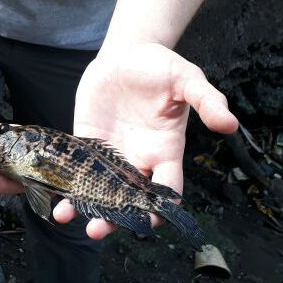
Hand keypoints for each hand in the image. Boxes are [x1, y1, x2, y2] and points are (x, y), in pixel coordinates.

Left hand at [53, 42, 237, 238]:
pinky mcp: (86, 142)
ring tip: (67, 215)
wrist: (127, 53)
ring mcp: (110, 153)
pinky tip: (52, 194)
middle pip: (128, 198)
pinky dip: (65, 181)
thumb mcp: (186, 78)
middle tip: (97, 229)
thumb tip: (230, 124)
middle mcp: (137, 158)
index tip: (148, 223)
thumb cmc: (160, 66)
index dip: (160, 209)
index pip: (167, 188)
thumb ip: (206, 100)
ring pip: (99, 188)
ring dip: (84, 204)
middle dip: (114, 217)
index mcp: (164, 151)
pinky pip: (76, 168)